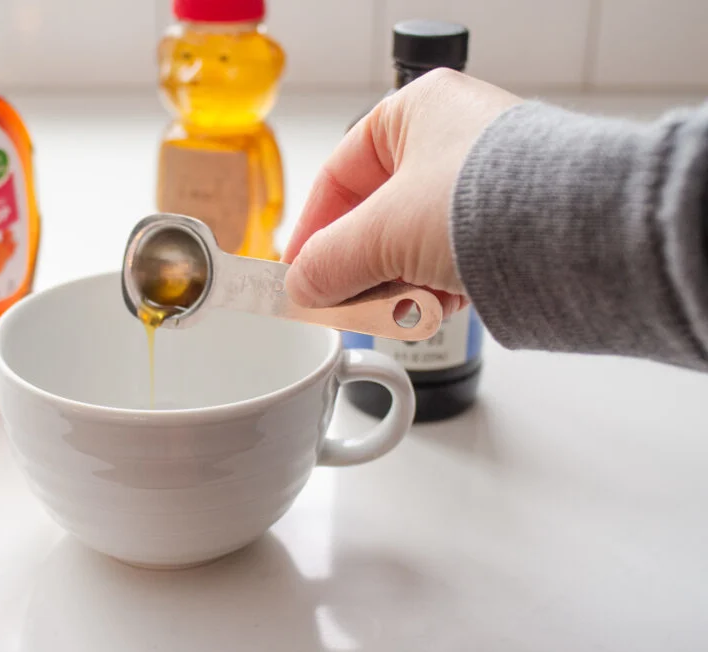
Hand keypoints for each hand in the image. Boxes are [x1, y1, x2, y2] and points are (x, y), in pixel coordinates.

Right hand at [282, 69, 521, 316]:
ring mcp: (483, 181)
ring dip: (398, 285)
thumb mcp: (381, 234)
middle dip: (358, 267)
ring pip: (413, 243)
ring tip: (400, 311)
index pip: (339, 174)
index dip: (311, 229)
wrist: (582, 234)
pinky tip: (439, 309)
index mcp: (414, 112)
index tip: (297, 273)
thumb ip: (328, 262)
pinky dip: (438, 289)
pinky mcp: (512, 222)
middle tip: (341, 303)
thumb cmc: (485, 201)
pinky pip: (453, 258)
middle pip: (376, 216)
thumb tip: (301, 288)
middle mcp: (451, 139)